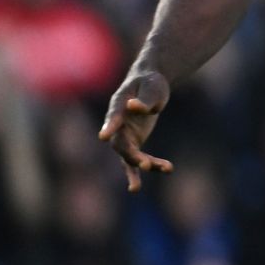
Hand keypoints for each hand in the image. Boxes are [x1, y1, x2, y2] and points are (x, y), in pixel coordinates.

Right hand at [98, 71, 173, 192]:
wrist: (149, 85)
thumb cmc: (149, 83)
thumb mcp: (152, 87)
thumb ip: (144, 99)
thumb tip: (134, 106)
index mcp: (118, 105)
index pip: (114, 117)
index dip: (110, 126)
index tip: (104, 136)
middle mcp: (118, 124)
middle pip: (120, 143)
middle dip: (131, 154)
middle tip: (144, 162)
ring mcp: (125, 135)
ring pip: (129, 155)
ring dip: (143, 164)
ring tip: (161, 171)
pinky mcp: (134, 143)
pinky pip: (137, 159)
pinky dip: (146, 168)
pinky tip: (147, 181)